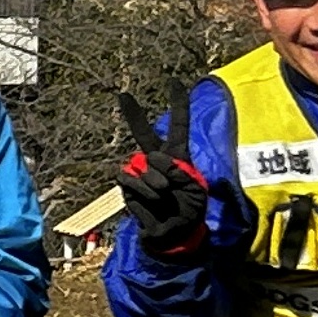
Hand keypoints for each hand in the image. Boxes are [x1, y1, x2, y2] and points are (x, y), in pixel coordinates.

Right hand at [116, 93, 211, 257]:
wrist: (172, 234)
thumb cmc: (189, 211)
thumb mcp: (195, 190)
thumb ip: (178, 171)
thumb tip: (150, 158)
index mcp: (178, 156)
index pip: (178, 125)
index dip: (177, 103)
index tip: (174, 82)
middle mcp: (157, 160)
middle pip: (143, 132)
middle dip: (133, 114)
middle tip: (122, 95)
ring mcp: (140, 171)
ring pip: (142, 165)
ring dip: (155, 181)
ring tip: (166, 196)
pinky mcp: (127, 184)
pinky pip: (131, 179)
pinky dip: (143, 190)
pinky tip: (153, 200)